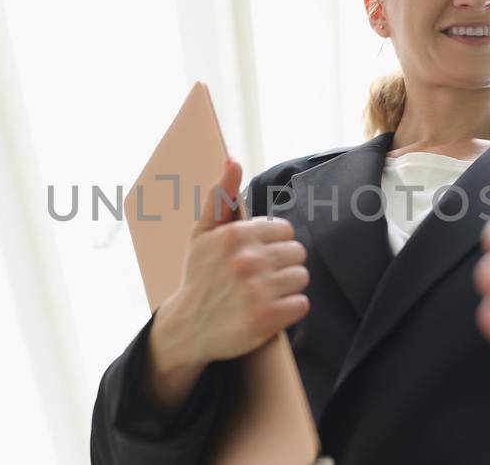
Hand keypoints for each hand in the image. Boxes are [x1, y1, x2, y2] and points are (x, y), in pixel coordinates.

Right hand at [147, 159, 310, 409]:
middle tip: (261, 278)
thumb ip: (220, 196)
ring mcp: (259, 290)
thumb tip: (233, 161)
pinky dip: (290, 309)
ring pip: (301, 278)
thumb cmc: (199, 277)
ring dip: (287, 287)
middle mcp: (248, 260)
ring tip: (265, 293)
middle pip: (298, 253)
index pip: (285, 230)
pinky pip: (302, 304)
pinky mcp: (268, 318)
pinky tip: (270, 310)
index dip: (273, 245)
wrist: (187, 328)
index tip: (257, 257)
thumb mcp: (202, 234)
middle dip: (282, 265)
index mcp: (235, 235)